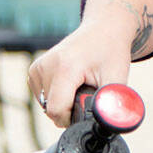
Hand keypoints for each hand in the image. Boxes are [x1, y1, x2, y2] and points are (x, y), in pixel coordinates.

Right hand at [27, 10, 137, 128]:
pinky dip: (56, 96)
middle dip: (70, 110)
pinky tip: (70, 82)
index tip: (87, 107)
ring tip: (80, 84)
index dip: (72, 118)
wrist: (102, 29)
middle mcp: (46, 66)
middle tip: (88, 92)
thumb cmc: (111, 52)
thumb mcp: (117, 78)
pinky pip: (42, 96)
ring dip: (63, 103)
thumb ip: (111, 103)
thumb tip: (110, 123)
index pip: (56, 110)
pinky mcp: (34, 69)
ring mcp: (38, 67)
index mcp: (65, 68)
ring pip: (46, 105)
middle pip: (51, 109)